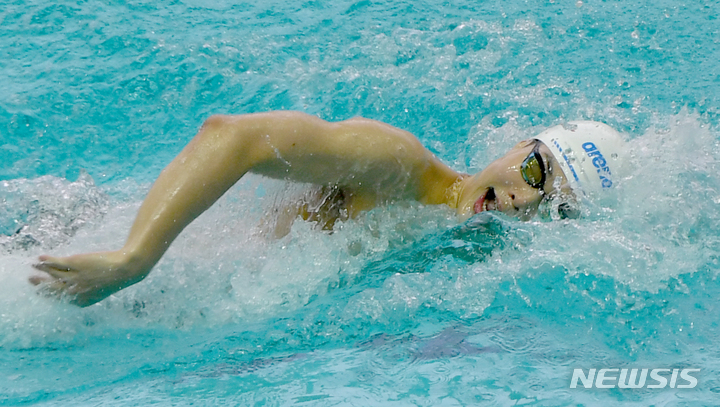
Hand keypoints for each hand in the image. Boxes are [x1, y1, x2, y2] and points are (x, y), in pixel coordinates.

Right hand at [30, 251, 144, 306]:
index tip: (42, 290)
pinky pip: (56, 262)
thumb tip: (74, 290)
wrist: (125, 268)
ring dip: (41, 270)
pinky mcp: (75, 263)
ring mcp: (74, 277)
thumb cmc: (114, 278)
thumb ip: (85, 291)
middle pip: (52, 289)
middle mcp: (74, 291)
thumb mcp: (98, 289)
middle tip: (30, 280)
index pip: (60, 299)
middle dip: (40, 285)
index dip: (49, 294)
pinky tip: (41, 257)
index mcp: (81, 302)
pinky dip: (47, 260)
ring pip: (52, 274)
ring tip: (33, 266)